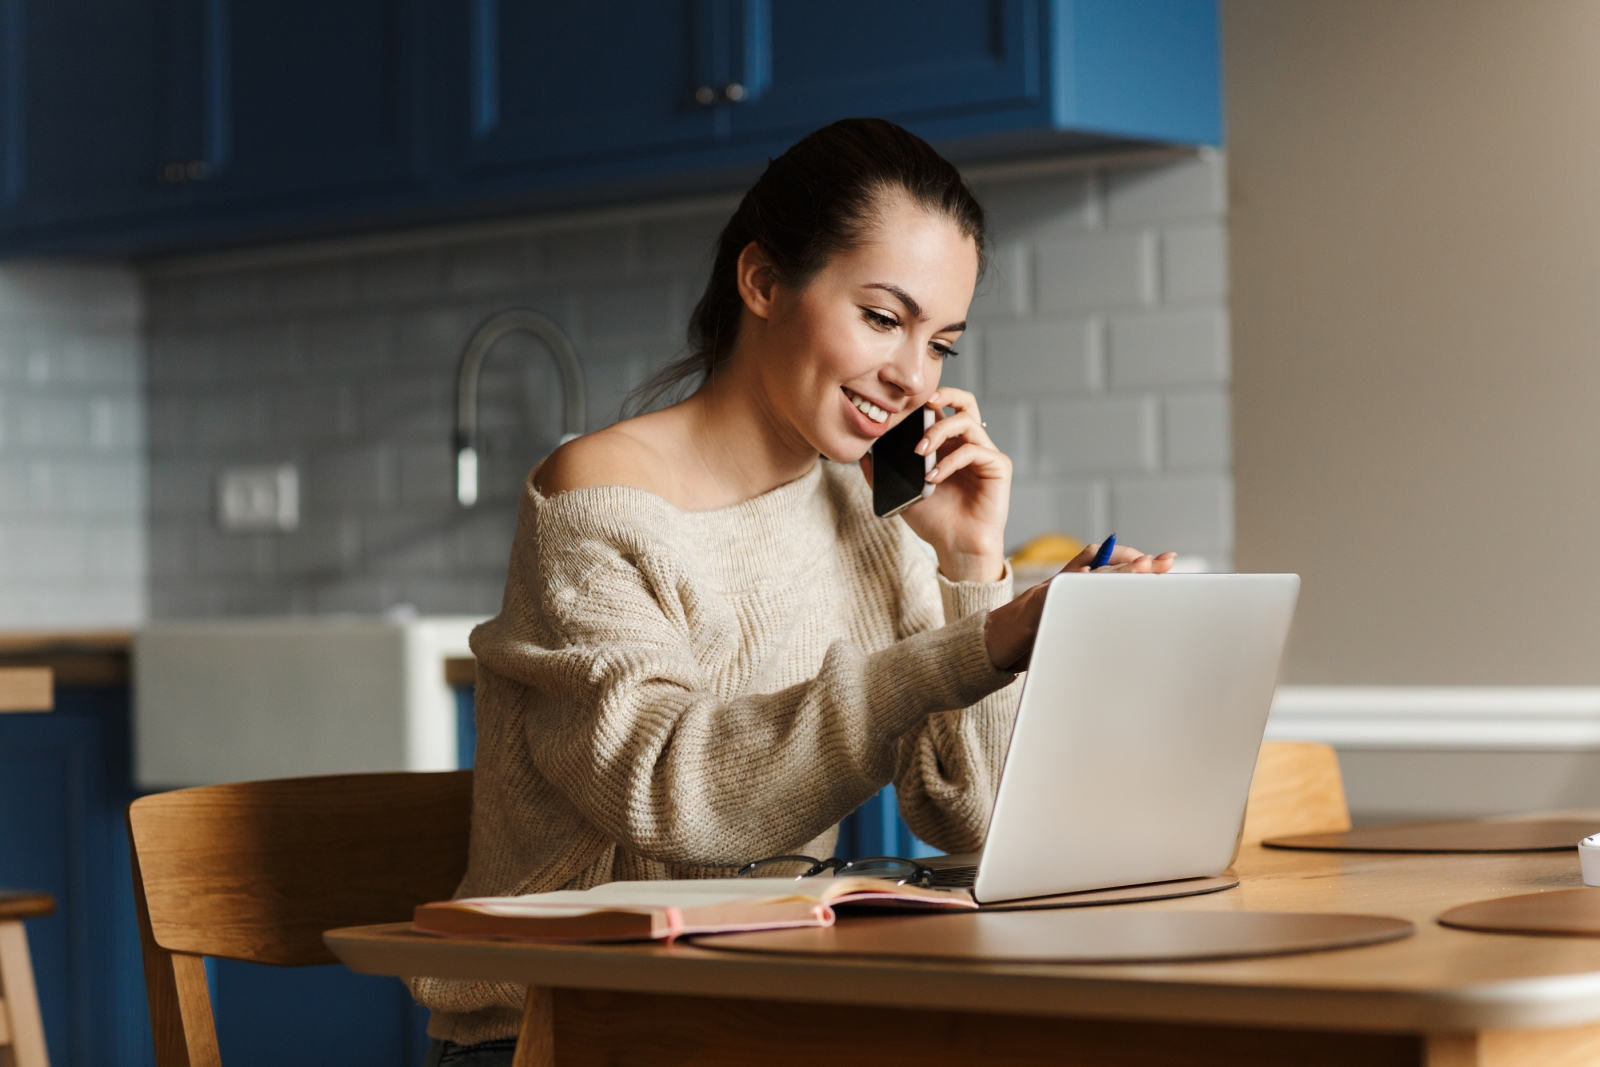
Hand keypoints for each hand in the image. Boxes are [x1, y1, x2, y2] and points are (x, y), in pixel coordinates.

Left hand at [868, 388, 1010, 582]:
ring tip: (920, 451)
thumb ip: (883, 474)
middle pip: (965, 402)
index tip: (904, 406)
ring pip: (968, 421)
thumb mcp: (902, 493)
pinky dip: (950, 461)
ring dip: (939, 431)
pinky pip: (975, 450)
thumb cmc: (935, 521)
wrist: (956, 548)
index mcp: (949, 446)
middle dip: (944, 395)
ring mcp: (985, 454)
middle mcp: (969, 444)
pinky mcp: (998, 467)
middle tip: (923, 406)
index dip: (928, 401)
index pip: (943, 409)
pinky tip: (933, 477)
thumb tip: (862, 455)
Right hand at [983, 541, 1176, 670]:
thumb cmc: (1030, 637)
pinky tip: (1091, 578)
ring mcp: (1046, 593)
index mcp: (1071, 585)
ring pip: (1085, 575)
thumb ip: (1089, 613)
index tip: (1164, 561)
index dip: (1134, 559)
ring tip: (1141, 568)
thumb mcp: (1065, 623)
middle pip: (1101, 564)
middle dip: (1134, 564)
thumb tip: (1129, 615)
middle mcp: (1061, 583)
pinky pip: (1056, 594)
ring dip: (1114, 571)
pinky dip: (1074, 585)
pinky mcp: (1032, 609)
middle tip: (1160, 562)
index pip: (1105, 562)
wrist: (990, 645)